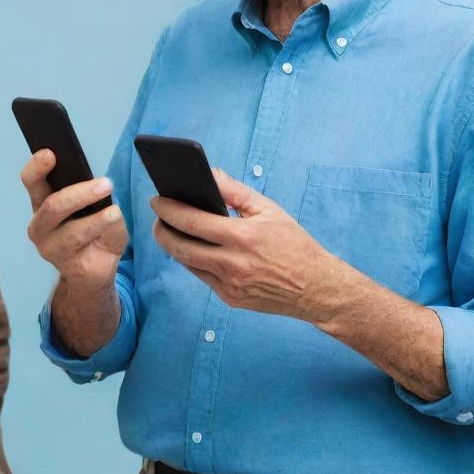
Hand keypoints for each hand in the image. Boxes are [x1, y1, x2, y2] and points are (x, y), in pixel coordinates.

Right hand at [21, 149, 127, 289]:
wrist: (95, 271)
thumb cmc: (94, 231)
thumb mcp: (95, 206)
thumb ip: (93, 194)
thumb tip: (102, 185)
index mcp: (42, 203)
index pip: (32, 181)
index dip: (37, 167)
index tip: (50, 153)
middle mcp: (40, 225)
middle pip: (51, 205)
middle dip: (79, 193)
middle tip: (106, 183)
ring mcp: (49, 247)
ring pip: (70, 229)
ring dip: (96, 218)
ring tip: (114, 209)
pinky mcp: (65, 264)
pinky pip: (83, 244)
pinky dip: (100, 227)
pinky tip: (113, 218)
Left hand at [150, 168, 342, 322]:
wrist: (316, 288)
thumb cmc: (294, 243)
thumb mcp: (268, 210)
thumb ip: (234, 191)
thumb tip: (208, 175)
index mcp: (242, 237)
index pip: (191, 221)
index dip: (168, 210)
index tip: (157, 199)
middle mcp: (232, 264)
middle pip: (179, 247)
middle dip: (161, 229)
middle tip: (158, 216)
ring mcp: (230, 285)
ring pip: (187, 264)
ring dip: (173, 245)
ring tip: (170, 229)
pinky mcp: (230, 298)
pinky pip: (202, 277)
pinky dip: (193, 260)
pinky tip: (193, 247)